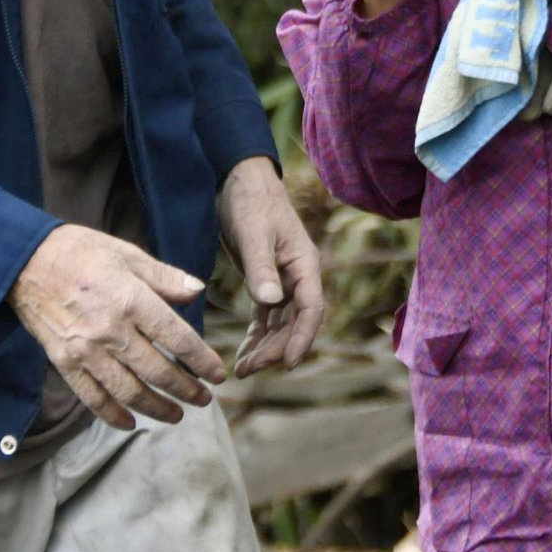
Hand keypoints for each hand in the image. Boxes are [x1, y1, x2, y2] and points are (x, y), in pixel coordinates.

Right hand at [11, 224, 226, 426]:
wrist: (24, 262)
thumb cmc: (80, 252)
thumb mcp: (127, 254)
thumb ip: (165, 277)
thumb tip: (197, 291)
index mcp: (132, 300)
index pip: (178, 339)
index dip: (202, 361)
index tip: (218, 375)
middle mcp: (111, 331)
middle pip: (158, 372)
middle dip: (186, 390)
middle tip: (203, 400)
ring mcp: (86, 351)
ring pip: (129, 391)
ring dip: (157, 408)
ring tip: (176, 415)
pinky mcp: (64, 362)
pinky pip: (92, 398)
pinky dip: (112, 415)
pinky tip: (130, 422)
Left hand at [220, 155, 327, 372]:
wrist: (241, 181)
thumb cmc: (251, 202)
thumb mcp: (254, 233)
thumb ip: (262, 268)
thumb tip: (270, 302)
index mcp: (305, 265)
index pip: (311, 309)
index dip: (302, 338)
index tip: (286, 363)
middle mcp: (298, 277)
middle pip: (295, 322)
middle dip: (275, 348)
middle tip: (249, 369)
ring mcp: (283, 281)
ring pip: (280, 324)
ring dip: (264, 347)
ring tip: (242, 369)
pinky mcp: (265, 282)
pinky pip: (266, 316)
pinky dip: (256, 335)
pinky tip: (243, 353)